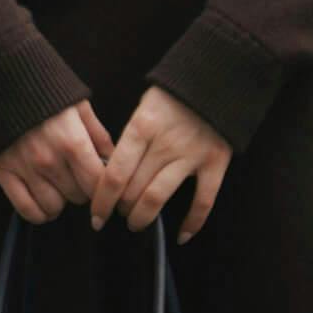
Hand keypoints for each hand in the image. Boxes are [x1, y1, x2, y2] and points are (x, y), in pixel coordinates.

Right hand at [0, 101, 114, 222]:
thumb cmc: (44, 90)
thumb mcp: (79, 106)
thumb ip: (98, 135)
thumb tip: (115, 159)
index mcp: (73, 142)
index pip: (98, 183)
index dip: (105, 187)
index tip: (104, 184)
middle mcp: (50, 160)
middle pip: (78, 197)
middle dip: (83, 190)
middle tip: (78, 177)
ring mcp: (25, 169)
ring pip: (54, 207)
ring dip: (61, 200)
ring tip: (60, 185)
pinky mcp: (3, 173)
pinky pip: (27, 210)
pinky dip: (39, 212)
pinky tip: (45, 201)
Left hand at [87, 84, 231, 242]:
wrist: (216, 77)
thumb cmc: (173, 97)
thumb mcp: (143, 109)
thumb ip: (130, 140)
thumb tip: (112, 176)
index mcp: (141, 128)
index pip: (114, 175)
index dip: (101, 201)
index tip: (95, 216)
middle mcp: (164, 144)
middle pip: (132, 190)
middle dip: (120, 208)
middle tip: (118, 212)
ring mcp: (191, 154)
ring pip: (157, 197)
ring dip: (142, 217)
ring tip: (136, 223)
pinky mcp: (215, 162)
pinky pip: (203, 200)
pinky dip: (193, 222)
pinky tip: (182, 235)